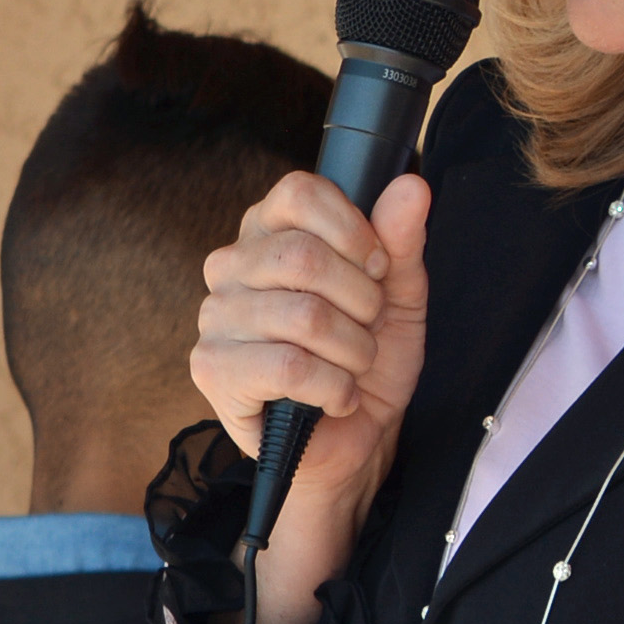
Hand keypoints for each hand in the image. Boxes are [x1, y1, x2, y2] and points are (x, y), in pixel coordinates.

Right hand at [191, 169, 432, 623]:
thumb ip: (402, 238)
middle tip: (367, 329)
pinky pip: (287, 367)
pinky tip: (334, 397)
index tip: (376, 267)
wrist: (353, 436)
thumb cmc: (367, 358)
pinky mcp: (212, 371)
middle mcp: (230, 266)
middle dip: (361, 301)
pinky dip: (333, 387)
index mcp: (268, 231)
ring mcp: (214, 318)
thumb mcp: (399, 294)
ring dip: (353, 351)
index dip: (354, 230)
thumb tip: (412, 186)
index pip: (299, 190)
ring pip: (303, 316)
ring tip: (352, 367)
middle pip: (304, 255)